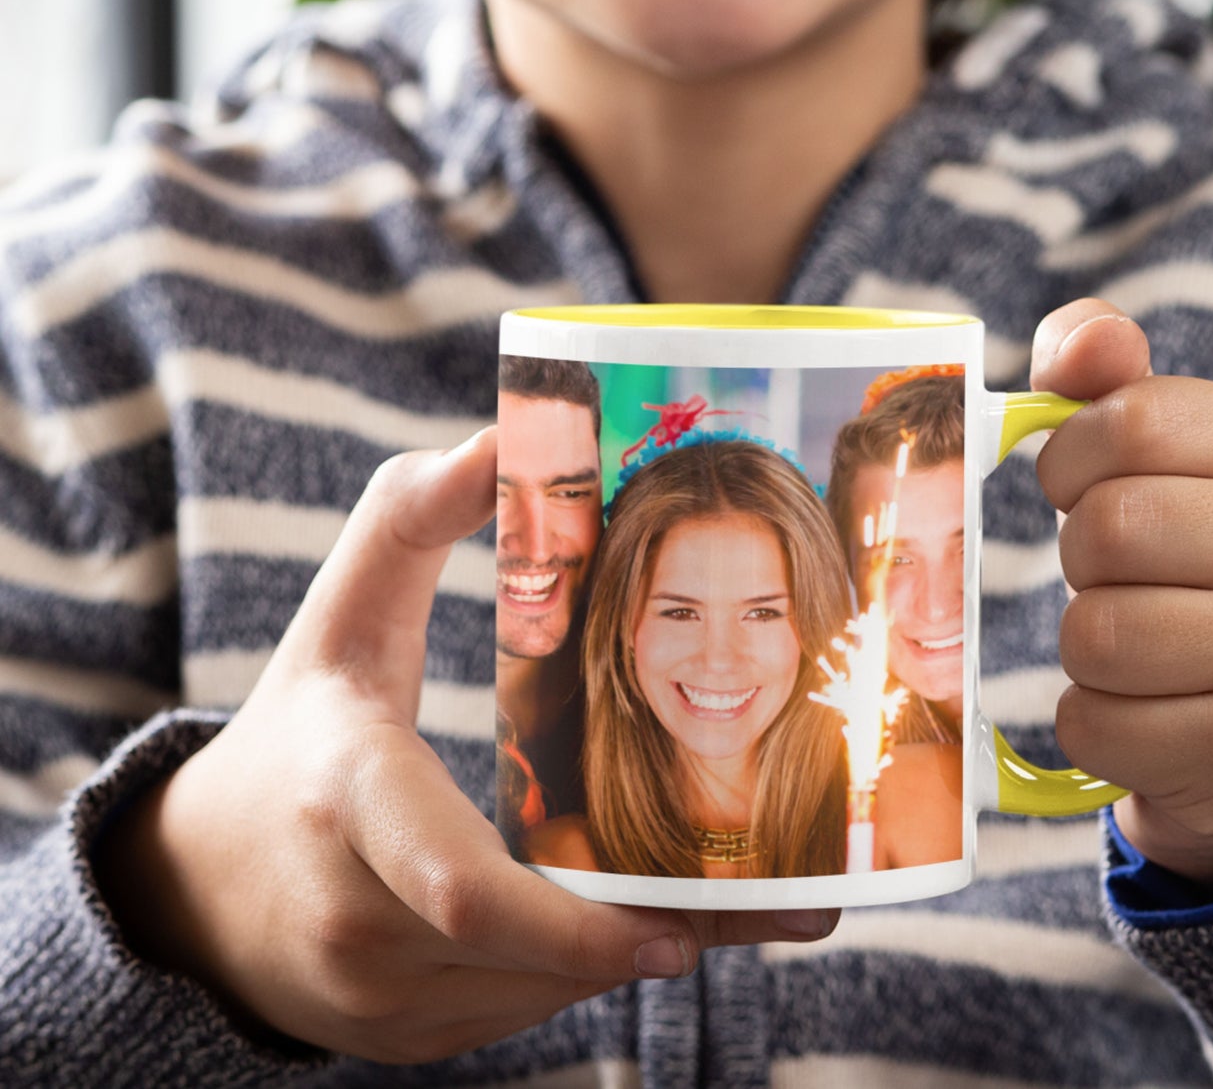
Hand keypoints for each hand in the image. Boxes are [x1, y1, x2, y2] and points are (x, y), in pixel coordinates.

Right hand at [96, 431, 836, 1061]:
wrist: (198, 880)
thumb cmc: (295, 724)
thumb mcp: (342, 608)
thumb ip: (411, 513)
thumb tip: (499, 434)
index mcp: (348, 802)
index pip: (460, 884)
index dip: (574, 921)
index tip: (674, 927)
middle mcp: (355, 921)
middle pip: (526, 956)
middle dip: (642, 935)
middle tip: (765, 910)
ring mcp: (369, 1000)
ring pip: (533, 994)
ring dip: (619, 953)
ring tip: (717, 908)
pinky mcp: (393, 1040)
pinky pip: (509, 1016)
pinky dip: (570, 974)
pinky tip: (621, 927)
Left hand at [1030, 300, 1212, 890]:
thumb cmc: (1195, 557)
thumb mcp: (1164, 453)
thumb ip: (1106, 377)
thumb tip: (1085, 340)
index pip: (1132, 421)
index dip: (1069, 457)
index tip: (1081, 484)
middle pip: (1109, 527)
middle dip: (1078, 555)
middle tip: (1116, 575)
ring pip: (1096, 632)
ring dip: (1082, 642)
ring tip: (1134, 641)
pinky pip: (1094, 722)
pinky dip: (1089, 718)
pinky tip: (1142, 708)